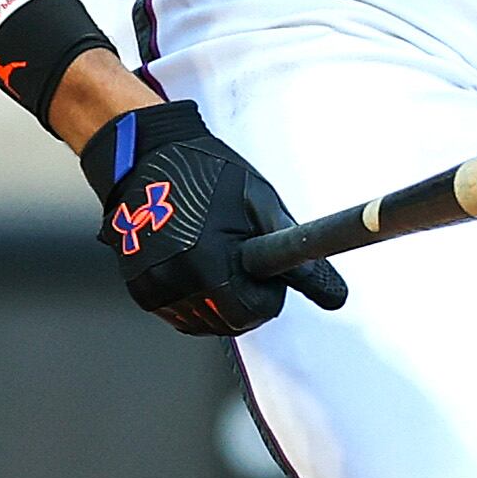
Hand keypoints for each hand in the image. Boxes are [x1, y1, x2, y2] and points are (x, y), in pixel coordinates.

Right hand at [81, 101, 346, 336]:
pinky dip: (195, 297)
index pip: (251, 313)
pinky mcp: (140, 289)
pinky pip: (180, 314)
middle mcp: (174, 280)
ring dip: (220, 299)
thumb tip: (336, 293)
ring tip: (215, 253)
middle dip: (245, 297)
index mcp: (207, 262)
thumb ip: (296, 248)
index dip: (268, 295)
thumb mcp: (261, 202)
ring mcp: (152, 288)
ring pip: (205, 321)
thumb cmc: (207, 171)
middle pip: (229, 322)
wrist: (147, 155)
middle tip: (242, 258)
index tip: (269, 275)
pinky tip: (194, 263)